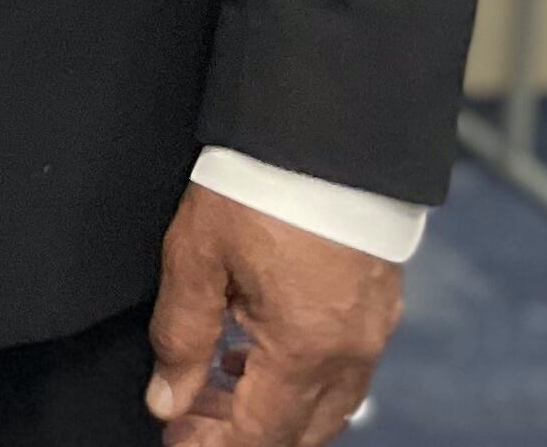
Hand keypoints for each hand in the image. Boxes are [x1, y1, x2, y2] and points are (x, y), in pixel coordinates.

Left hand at [145, 183, 401, 446]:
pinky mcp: (379, 307)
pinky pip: (343, 371)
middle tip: (188, 418)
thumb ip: (180, 336)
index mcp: (304, 348)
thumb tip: (167, 400)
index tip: (176, 440)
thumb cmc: (260, 185)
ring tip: (215, 385)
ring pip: (325, 407)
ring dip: (271, 409)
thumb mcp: (197, 257)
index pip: (259, 434)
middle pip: (297, 431)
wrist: (327, 131)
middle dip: (240, 435)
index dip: (212, 446)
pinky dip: (299, 379)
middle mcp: (349, 353)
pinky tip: (256, 353)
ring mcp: (372, 332)